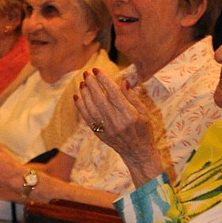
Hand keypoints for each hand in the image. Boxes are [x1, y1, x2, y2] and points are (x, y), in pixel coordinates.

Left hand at [74, 70, 161, 185]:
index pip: (114, 94)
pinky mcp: (101, 135)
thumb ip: (132, 97)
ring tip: (82, 83)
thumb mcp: (144, 112)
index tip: (97, 70)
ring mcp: (107, 130)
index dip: (104, 81)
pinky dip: (81, 108)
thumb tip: (123, 81)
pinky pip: (88, 119)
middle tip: (87, 73)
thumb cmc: (143, 130)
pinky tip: (77, 97)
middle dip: (92, 85)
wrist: (138, 152)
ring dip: (85, 95)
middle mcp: (117, 122)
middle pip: (100, 100)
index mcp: (129, 115)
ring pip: (92, 109)